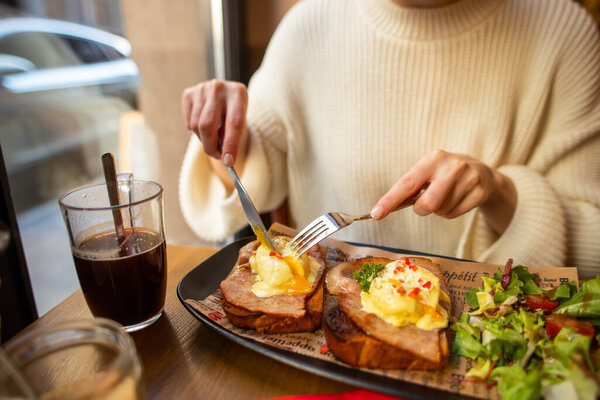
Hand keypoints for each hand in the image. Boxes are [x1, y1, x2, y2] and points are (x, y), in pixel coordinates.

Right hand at [181, 79, 248, 166]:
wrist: (225, 93)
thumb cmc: (234, 111)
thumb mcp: (240, 121)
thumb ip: (232, 136)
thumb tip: (224, 157)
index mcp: (237, 92)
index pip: (234, 123)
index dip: (231, 144)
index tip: (228, 162)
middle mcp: (218, 87)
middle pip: (208, 125)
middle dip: (210, 146)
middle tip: (216, 156)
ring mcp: (201, 89)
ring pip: (196, 126)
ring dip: (204, 139)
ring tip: (213, 136)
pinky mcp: (188, 93)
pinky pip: (188, 123)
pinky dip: (195, 130)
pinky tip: (204, 122)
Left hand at [370, 150, 516, 234]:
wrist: (482, 173)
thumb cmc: (444, 175)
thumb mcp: (428, 172)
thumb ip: (410, 188)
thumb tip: (384, 208)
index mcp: (433, 158)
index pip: (406, 184)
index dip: (390, 200)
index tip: (376, 214)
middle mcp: (452, 166)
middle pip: (428, 204)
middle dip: (422, 209)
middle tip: (425, 203)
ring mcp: (469, 179)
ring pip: (441, 211)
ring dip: (438, 210)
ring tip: (446, 196)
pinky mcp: (480, 192)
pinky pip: (455, 214)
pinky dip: (450, 213)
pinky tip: (457, 200)